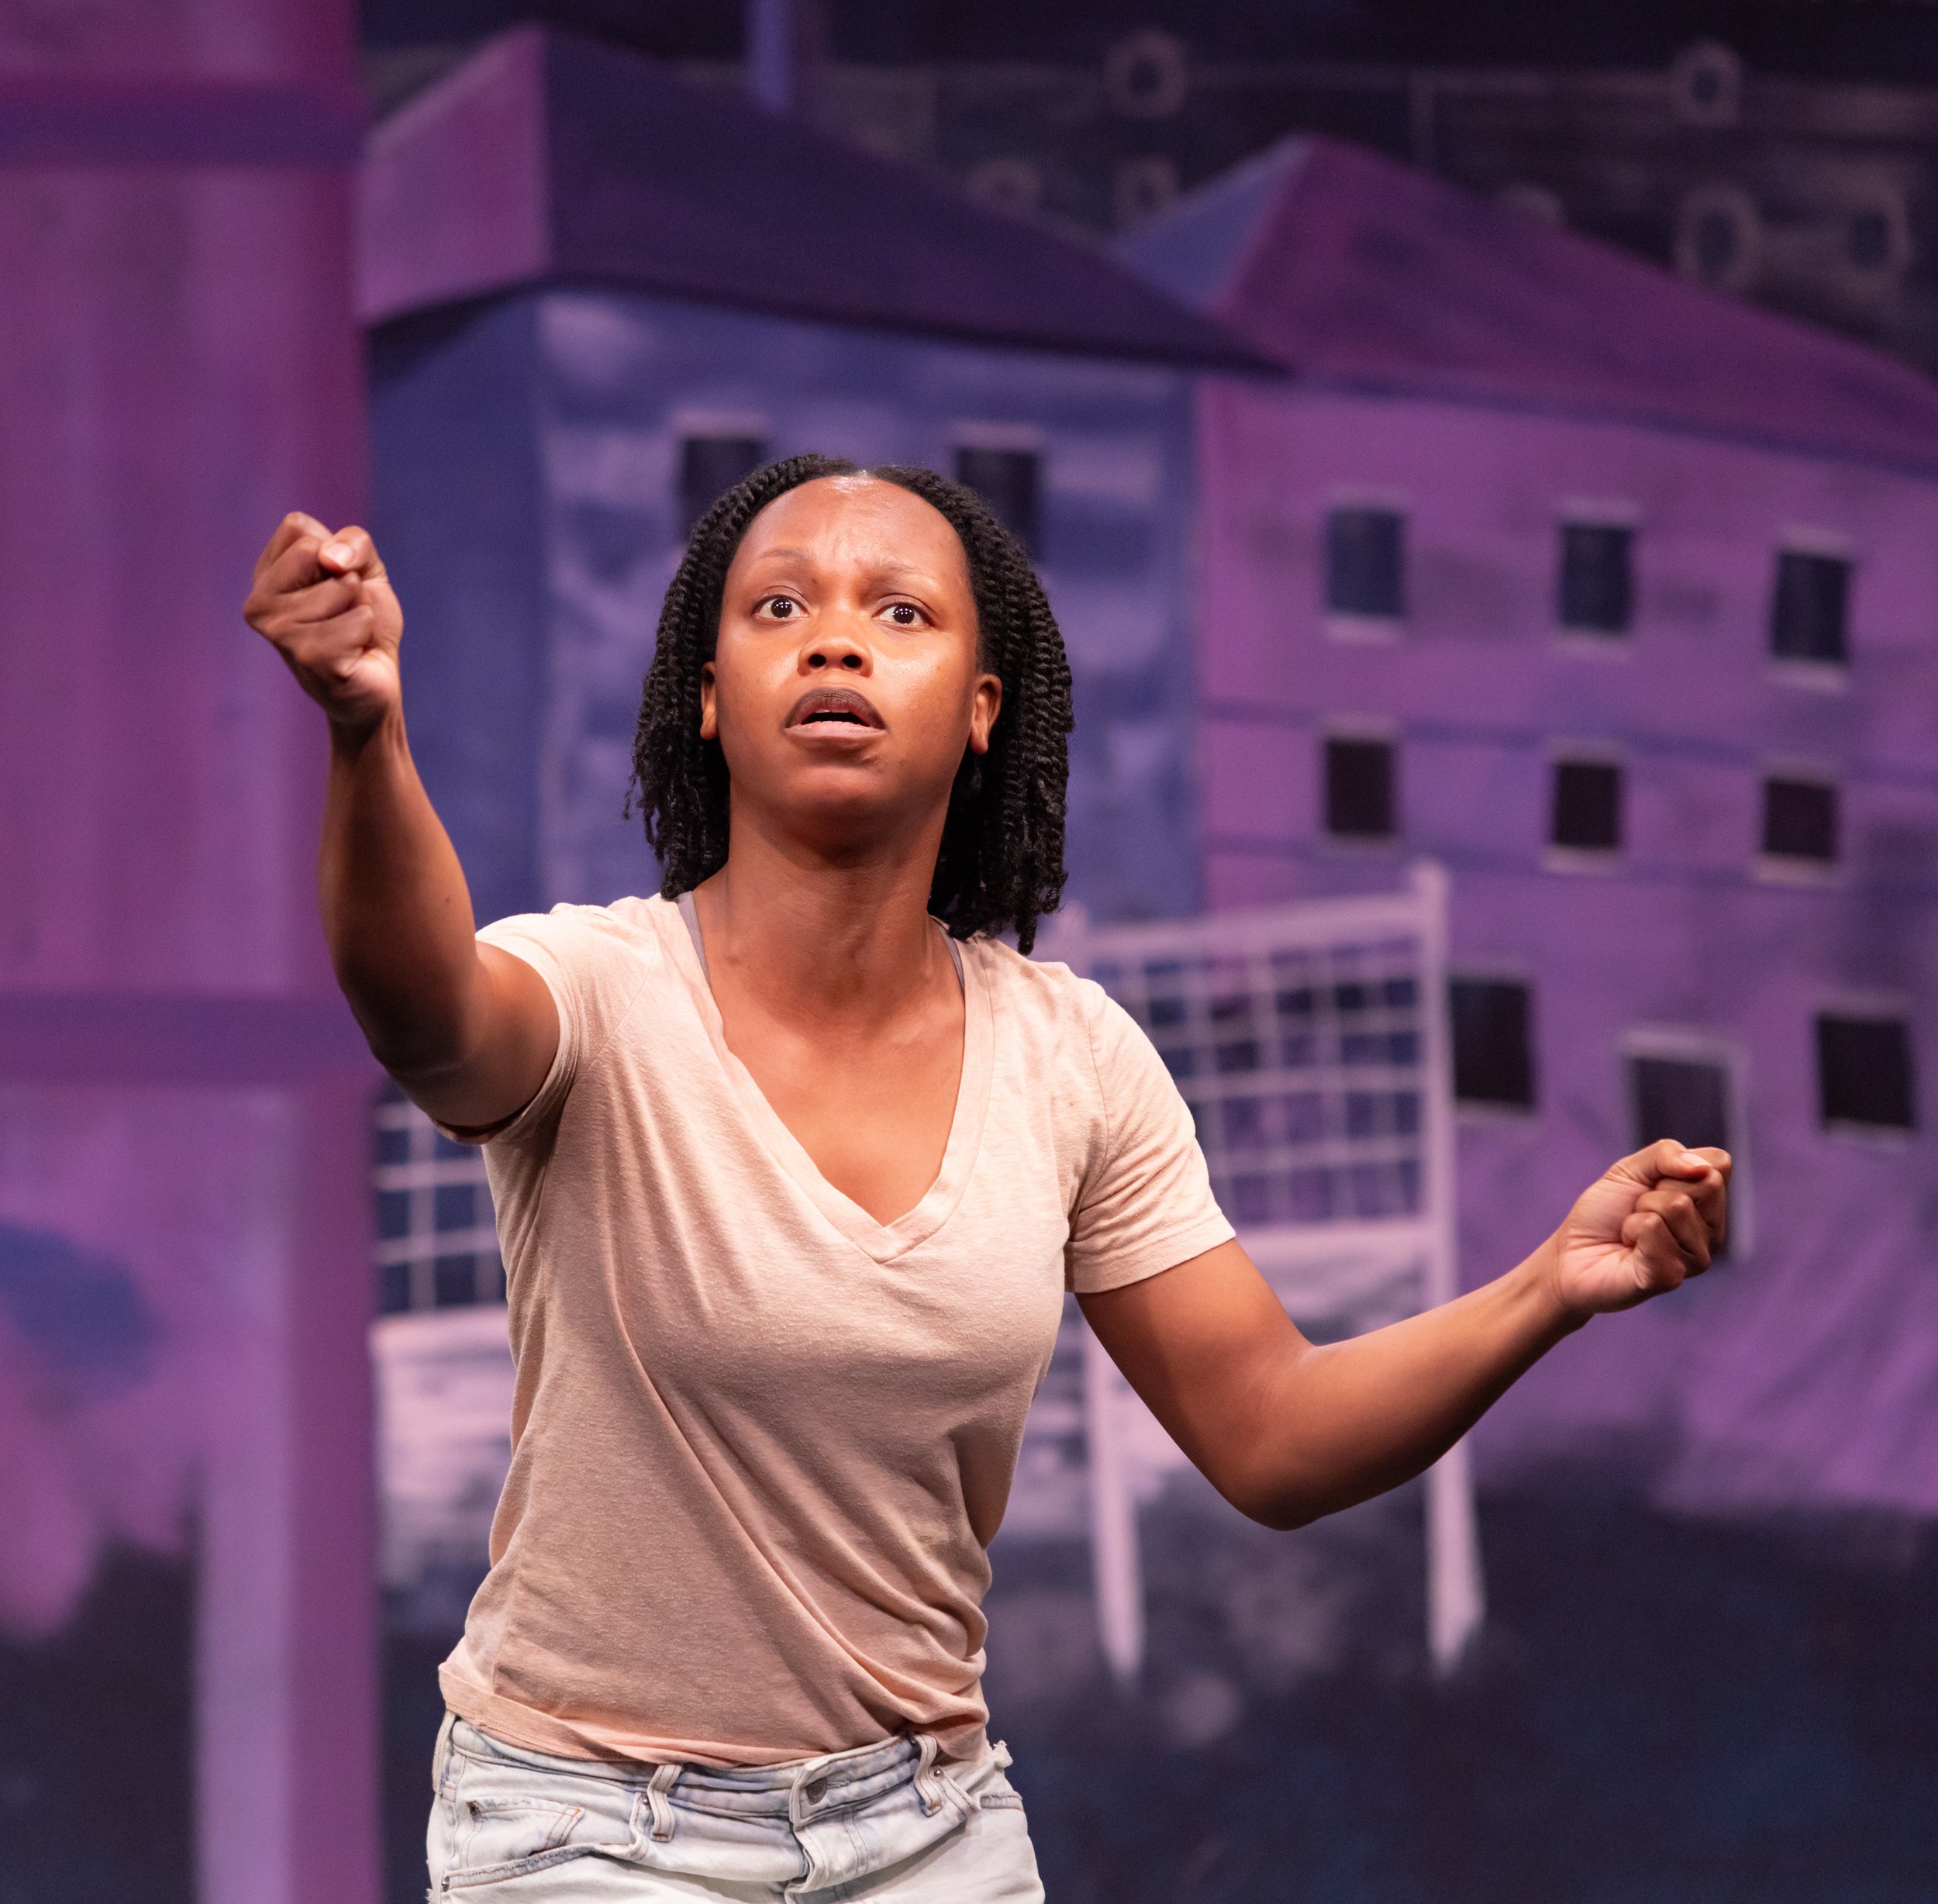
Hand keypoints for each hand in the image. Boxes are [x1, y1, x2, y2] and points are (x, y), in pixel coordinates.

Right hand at [243, 512, 403, 731]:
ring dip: (361, 609)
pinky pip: (357, 621)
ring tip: (350, 634)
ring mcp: (278, 632)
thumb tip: (331, 559)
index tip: (334, 582)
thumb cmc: (364, 621)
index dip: (334, 551)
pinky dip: (368, 632)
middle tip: (345, 611)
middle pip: (315, 552)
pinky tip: (354, 652)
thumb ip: (354, 543)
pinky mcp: (307, 658)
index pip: (297, 527)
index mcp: (265, 575)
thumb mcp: (366, 568)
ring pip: (342, 587)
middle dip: (349, 579)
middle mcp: (258, 603)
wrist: (376, 681)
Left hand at [1549, 1140, 1731, 1317]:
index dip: (1676, 1164)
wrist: (1571, 1254)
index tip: (1652, 1184)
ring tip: (1632, 1231)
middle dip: (1657, 1188)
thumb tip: (1701, 1167)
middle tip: (1639, 1209)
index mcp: (1708, 1204)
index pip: (1719, 1163)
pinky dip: (1630, 1230)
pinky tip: (1630, 1249)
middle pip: (1707, 1183)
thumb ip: (1667, 1153)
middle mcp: (1712, 1232)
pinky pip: (1653, 1229)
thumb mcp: (1630, 1168)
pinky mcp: (1672, 1276)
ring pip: (1677, 1206)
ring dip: (1639, 1212)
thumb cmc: (1605, 1212)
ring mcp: (1697, 1257)